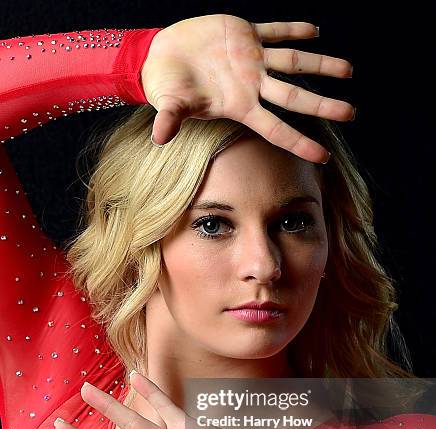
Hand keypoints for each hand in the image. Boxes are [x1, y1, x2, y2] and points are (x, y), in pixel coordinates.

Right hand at [141, 14, 353, 162]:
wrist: (162, 57)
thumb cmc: (166, 86)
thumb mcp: (169, 102)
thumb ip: (170, 118)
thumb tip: (159, 138)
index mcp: (240, 106)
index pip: (276, 129)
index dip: (300, 142)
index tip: (324, 157)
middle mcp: (253, 85)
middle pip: (295, 97)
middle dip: (323, 105)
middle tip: (351, 113)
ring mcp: (252, 60)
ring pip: (294, 63)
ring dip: (321, 65)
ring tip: (348, 70)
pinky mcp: (245, 34)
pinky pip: (275, 31)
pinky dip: (293, 29)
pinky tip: (315, 30)